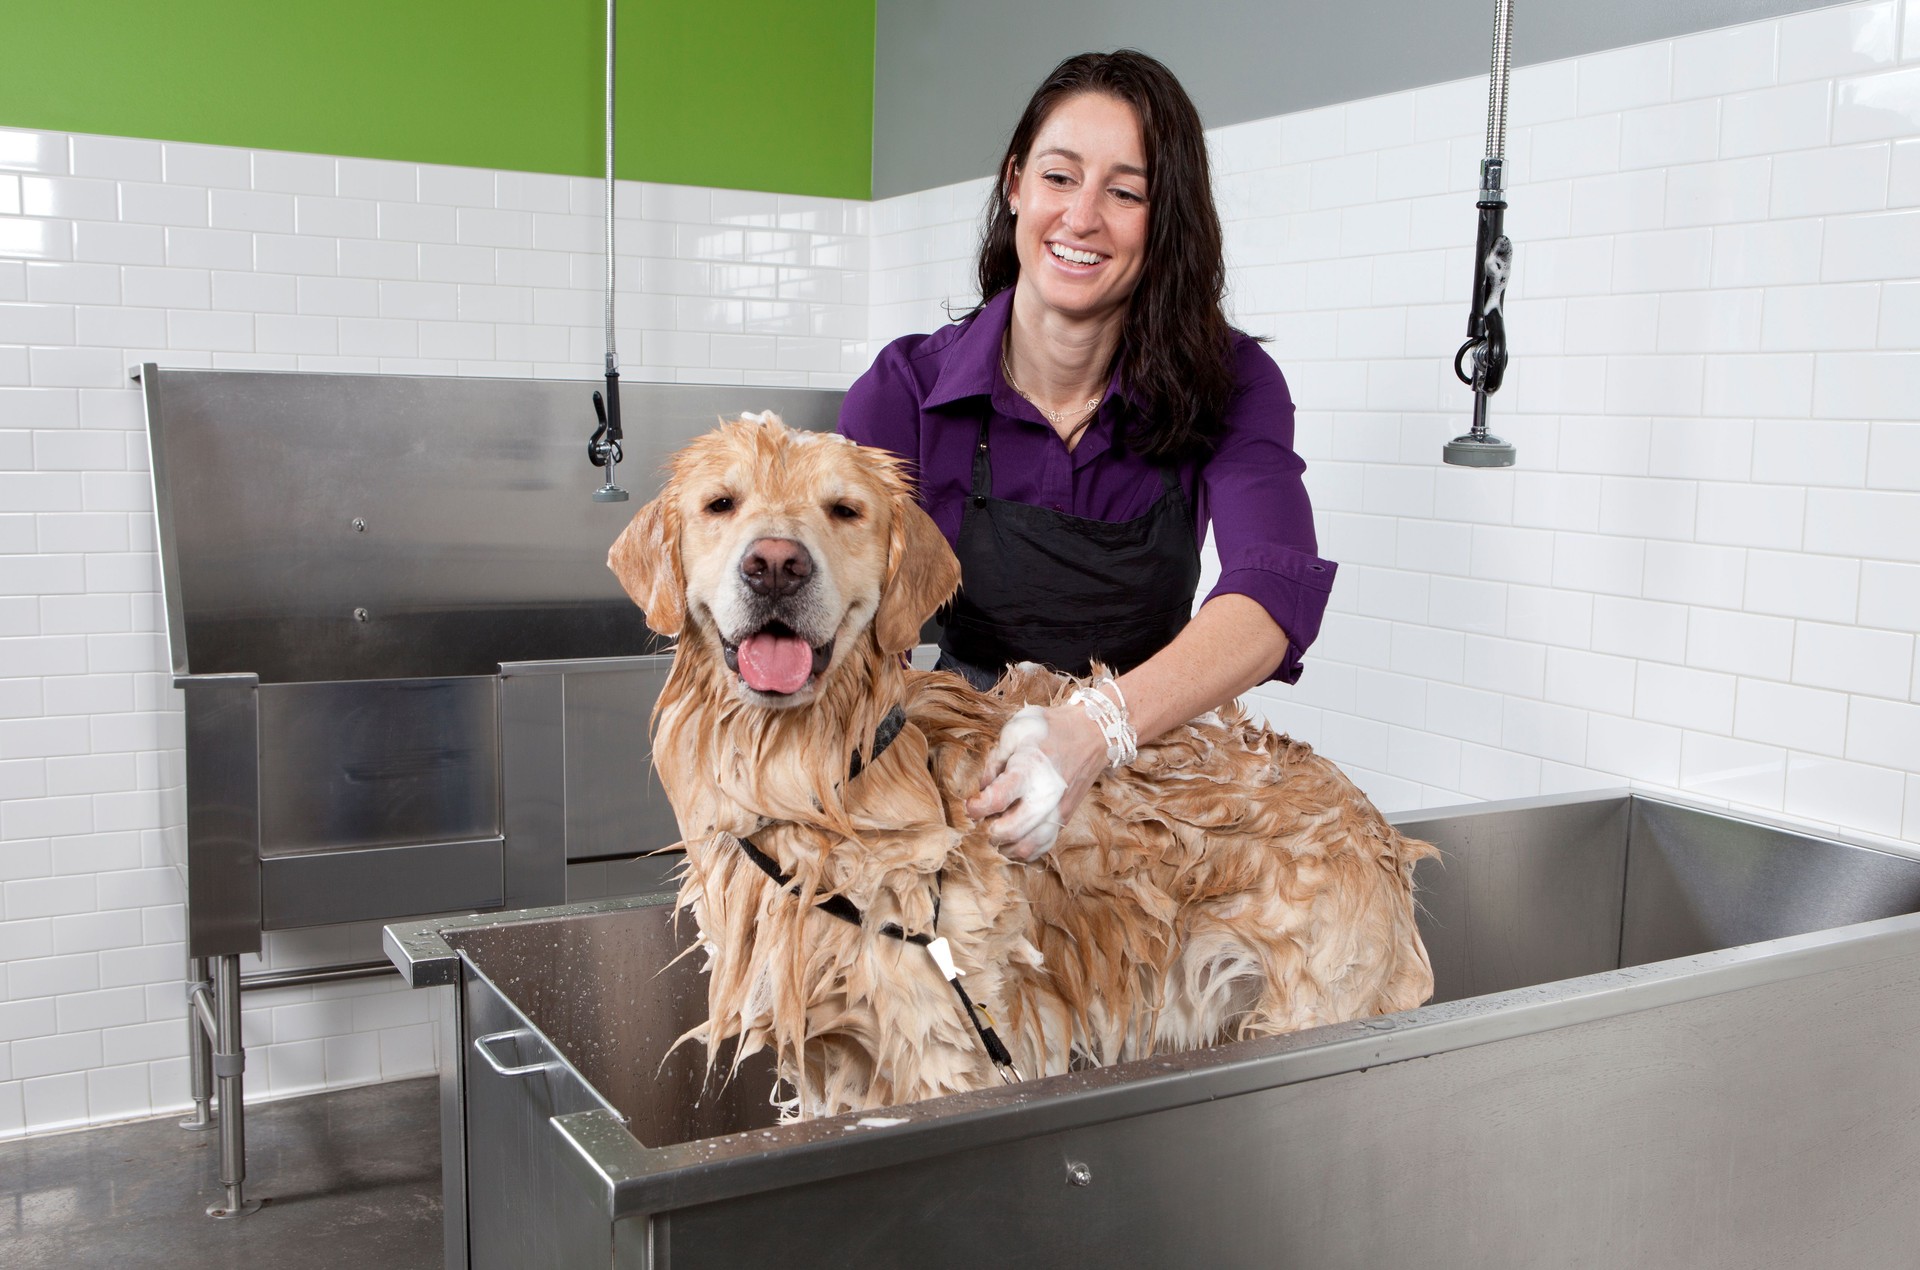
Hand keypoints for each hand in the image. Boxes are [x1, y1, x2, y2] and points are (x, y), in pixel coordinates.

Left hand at [964, 703, 1107, 861]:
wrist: (1092, 734)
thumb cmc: (1051, 729)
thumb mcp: (1016, 730)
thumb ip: (995, 760)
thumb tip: (982, 788)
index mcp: (1030, 770)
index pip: (998, 799)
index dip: (976, 807)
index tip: (971, 804)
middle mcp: (1046, 796)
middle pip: (1010, 831)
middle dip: (988, 829)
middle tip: (983, 819)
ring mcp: (1057, 812)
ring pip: (1025, 847)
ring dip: (1004, 844)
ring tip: (996, 829)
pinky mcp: (1064, 820)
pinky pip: (1042, 848)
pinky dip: (1023, 849)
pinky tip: (1014, 837)